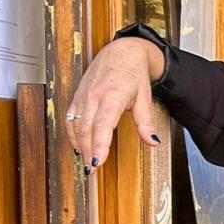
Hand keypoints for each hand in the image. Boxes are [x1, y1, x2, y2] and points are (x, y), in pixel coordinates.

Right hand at [64, 36, 167, 170]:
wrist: (121, 52)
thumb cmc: (134, 74)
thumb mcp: (145, 97)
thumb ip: (146, 122)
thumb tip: (153, 142)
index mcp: (112, 95)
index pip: (102, 125)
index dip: (98, 145)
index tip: (97, 162)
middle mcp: (93, 96)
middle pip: (86, 129)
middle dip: (87, 151)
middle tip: (91, 171)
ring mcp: (83, 96)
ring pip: (76, 126)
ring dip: (79, 146)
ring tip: (86, 163)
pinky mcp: (77, 97)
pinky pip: (70, 119)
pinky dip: (73, 135)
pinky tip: (79, 146)